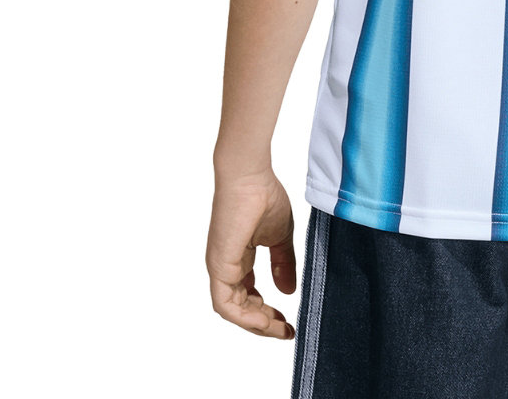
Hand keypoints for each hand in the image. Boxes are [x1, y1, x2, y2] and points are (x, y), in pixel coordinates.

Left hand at [207, 167, 296, 338]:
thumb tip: (288, 291)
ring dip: (256, 324)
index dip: (268, 312)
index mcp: (239, 259)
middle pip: (241, 308)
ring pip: (232, 311)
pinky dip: (244, 317)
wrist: (250, 176)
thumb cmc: (264, 196)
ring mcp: (220, 268)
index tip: (288, 322)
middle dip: (264, 323)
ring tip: (278, 329)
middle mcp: (226, 267)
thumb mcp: (280, 237)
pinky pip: (225, 304)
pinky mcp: (218, 266)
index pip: (249, 296)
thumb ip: (283, 264)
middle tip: (286, 331)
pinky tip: (264, 321)